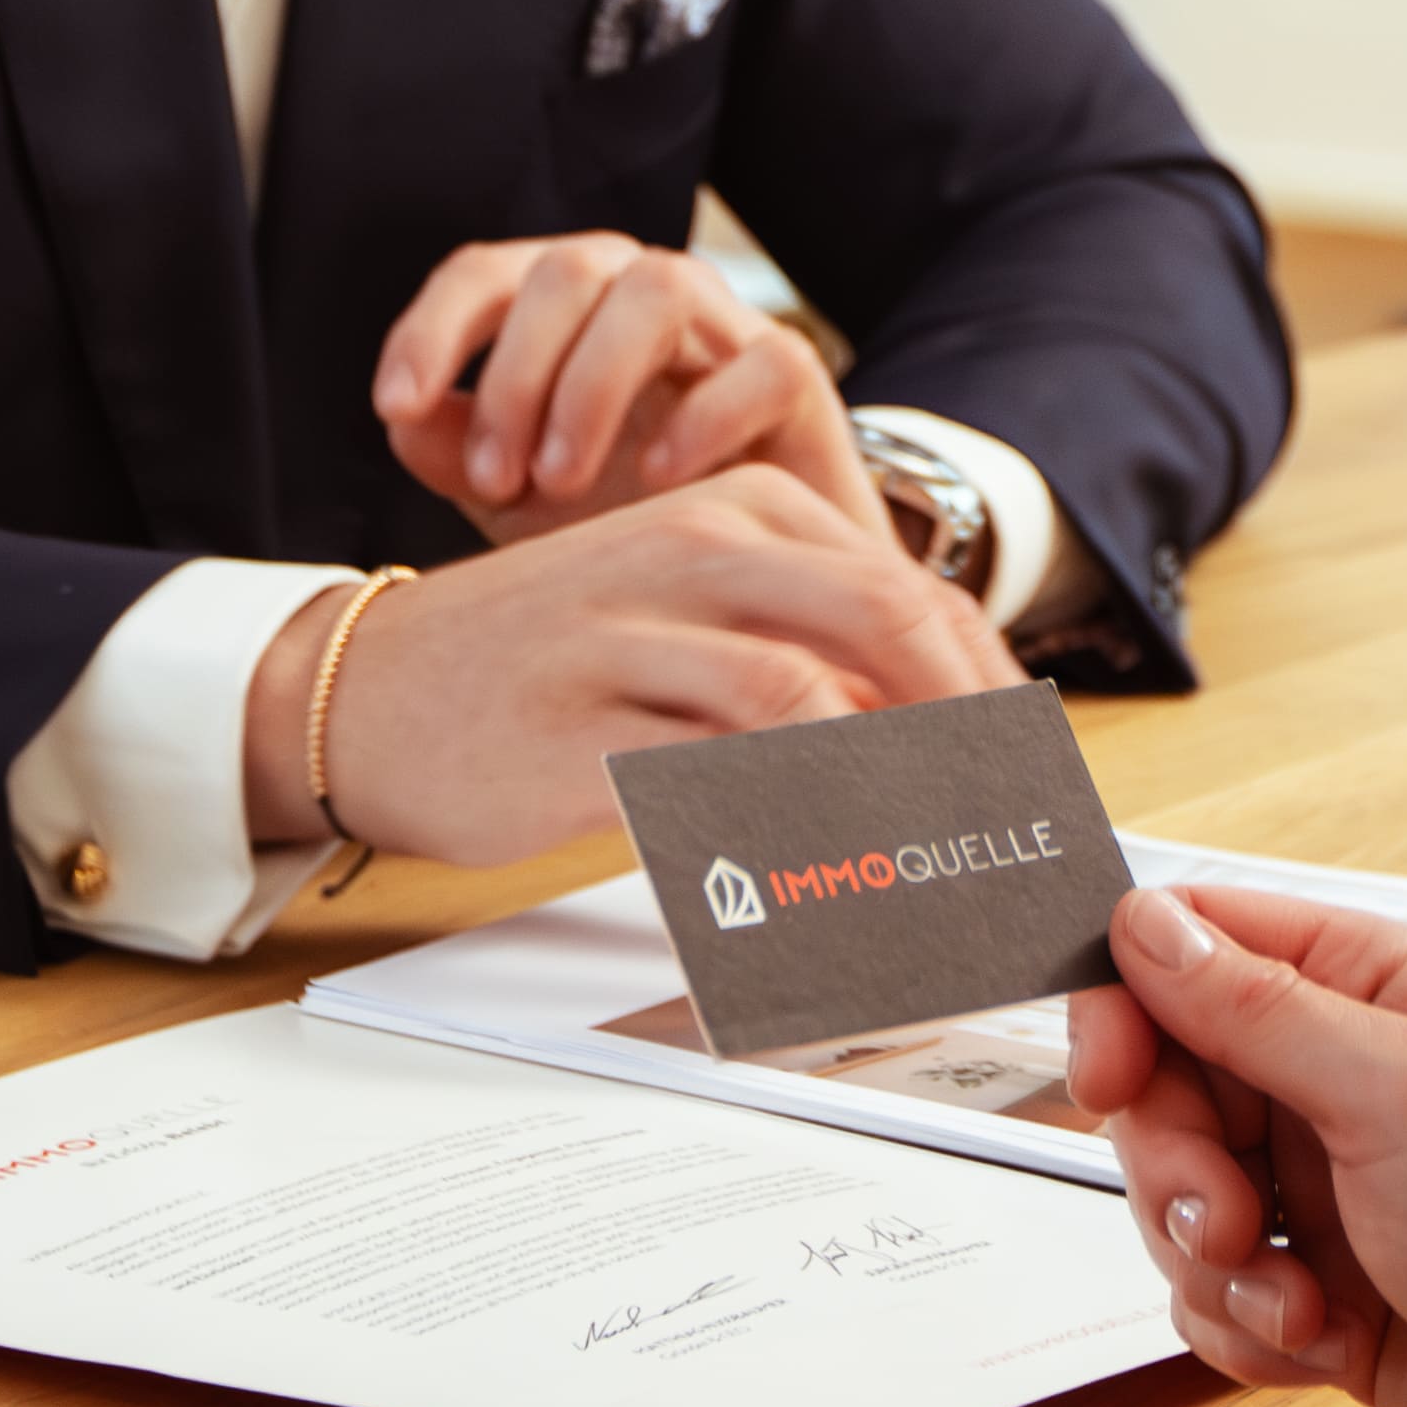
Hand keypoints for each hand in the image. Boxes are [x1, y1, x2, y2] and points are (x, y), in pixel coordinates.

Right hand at [249, 465, 1017, 864]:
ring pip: (818, 703)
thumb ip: (809, 655)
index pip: (918, 594)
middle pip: (893, 624)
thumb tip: (949, 741)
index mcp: (742, 510)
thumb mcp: (689, 620)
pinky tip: (834, 897)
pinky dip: (796, 842)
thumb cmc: (546, 663)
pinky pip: (718, 781)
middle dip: (980, 736)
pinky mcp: (584, 723)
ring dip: (899, 802)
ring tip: (945, 881)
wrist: (366, 692)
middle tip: (1022, 832)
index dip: (998, 698)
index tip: (1039, 787)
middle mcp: (698, 550)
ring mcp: (638, 629)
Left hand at [372, 232, 888, 545]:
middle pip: (568, 270)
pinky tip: (657, 482)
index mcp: (564, 305)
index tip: (394, 405)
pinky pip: (756, 363)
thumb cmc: (623, 524)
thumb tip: (406, 418)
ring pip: (658, 289)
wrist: (741, 590)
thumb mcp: (518, 498)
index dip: (433, 328)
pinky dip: (701, 418)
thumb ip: (455, 453)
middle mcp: (641, 291)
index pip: (486, 274)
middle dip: (516, 374)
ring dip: (594, 384)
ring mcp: (726, 327)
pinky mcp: (797, 378)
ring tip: (563, 481)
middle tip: (493, 479)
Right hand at [1064, 879, 1406, 1406]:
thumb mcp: (1394, 1096)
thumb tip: (1148, 924)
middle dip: (1176, 1166)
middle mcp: (1340, 1077)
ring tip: (1301, 1301)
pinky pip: (1210, 1295)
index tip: (1110, 1077)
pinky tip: (1324, 1345)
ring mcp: (1325, 1186)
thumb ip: (1258, 1008)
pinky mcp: (1317, 1285)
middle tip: (1232, 1219)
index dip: (1128, 1006)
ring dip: (1217, 1265)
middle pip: (1163, 1085)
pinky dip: (1249, 1329)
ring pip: (1176, 1199)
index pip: (1193, 947)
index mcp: (1370, 989)